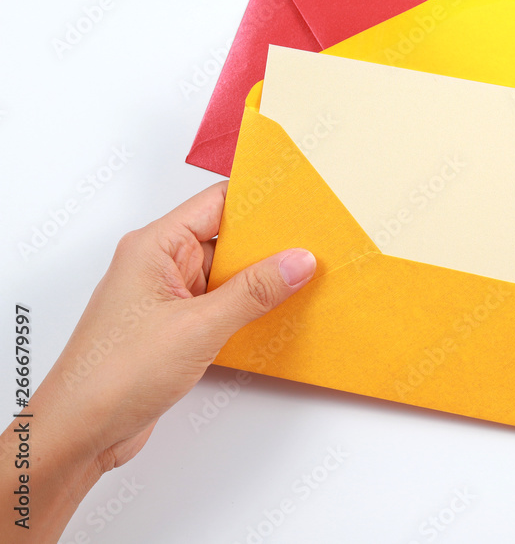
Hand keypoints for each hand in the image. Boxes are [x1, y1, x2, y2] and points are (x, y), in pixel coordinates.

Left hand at [1, 181, 314, 541]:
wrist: (80, 433)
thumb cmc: (112, 376)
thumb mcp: (198, 327)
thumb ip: (254, 291)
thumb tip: (296, 262)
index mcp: (154, 246)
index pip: (216, 203)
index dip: (259, 201)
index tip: (300, 205)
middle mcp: (158, 265)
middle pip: (226, 238)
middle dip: (268, 245)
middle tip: (312, 249)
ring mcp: (166, 297)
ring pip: (226, 275)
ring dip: (259, 281)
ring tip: (302, 282)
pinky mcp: (174, 328)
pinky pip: (220, 305)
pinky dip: (247, 309)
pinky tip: (275, 315)